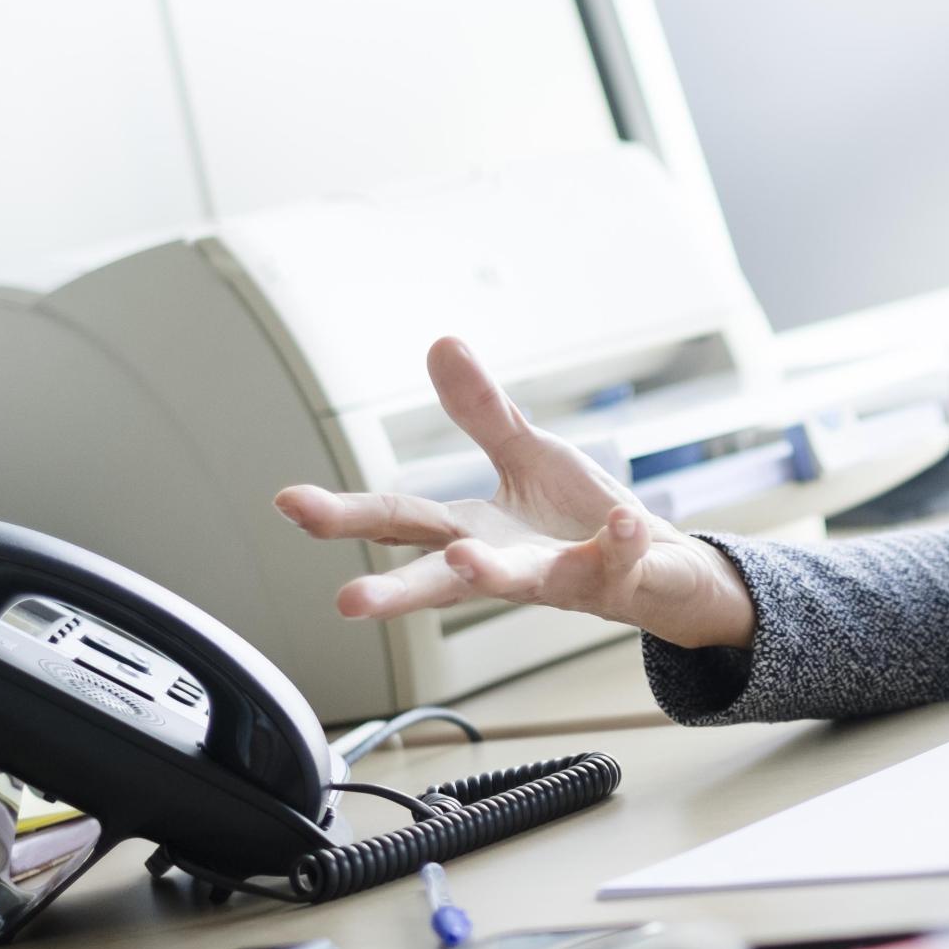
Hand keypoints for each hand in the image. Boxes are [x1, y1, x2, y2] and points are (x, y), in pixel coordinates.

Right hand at [275, 338, 756, 648]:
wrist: (660, 571)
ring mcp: (563, 577)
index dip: (342, 514)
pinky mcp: (619, 576)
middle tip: (347, 602)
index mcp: (476, 531)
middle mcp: (509, 565)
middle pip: (443, 578)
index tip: (288, 502)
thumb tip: (440, 345)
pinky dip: (618, 542)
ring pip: (524, 583)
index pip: (399, 521)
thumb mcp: (526, 454)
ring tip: (463, 557)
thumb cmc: (578, 519)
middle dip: (396, 591)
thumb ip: (481, 412)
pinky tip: (620, 521)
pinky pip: (618, 560)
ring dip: (492, 572)